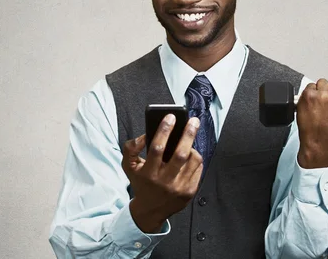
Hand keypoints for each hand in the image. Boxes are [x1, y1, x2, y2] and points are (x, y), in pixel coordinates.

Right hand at [122, 114, 202, 232]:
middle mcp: (165, 182)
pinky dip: (196, 159)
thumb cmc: (141, 183)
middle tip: (194, 121)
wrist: (151, 211)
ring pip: (193, 160)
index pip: (157, 148)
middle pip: (180, 154)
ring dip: (193, 147)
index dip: (164, 130)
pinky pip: (198, 169)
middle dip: (188, 134)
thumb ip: (130, 148)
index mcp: (148, 173)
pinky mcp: (190, 192)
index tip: (170, 117)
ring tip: (189, 142)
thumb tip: (145, 134)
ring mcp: (179, 188)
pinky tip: (190, 157)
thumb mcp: (129, 167)